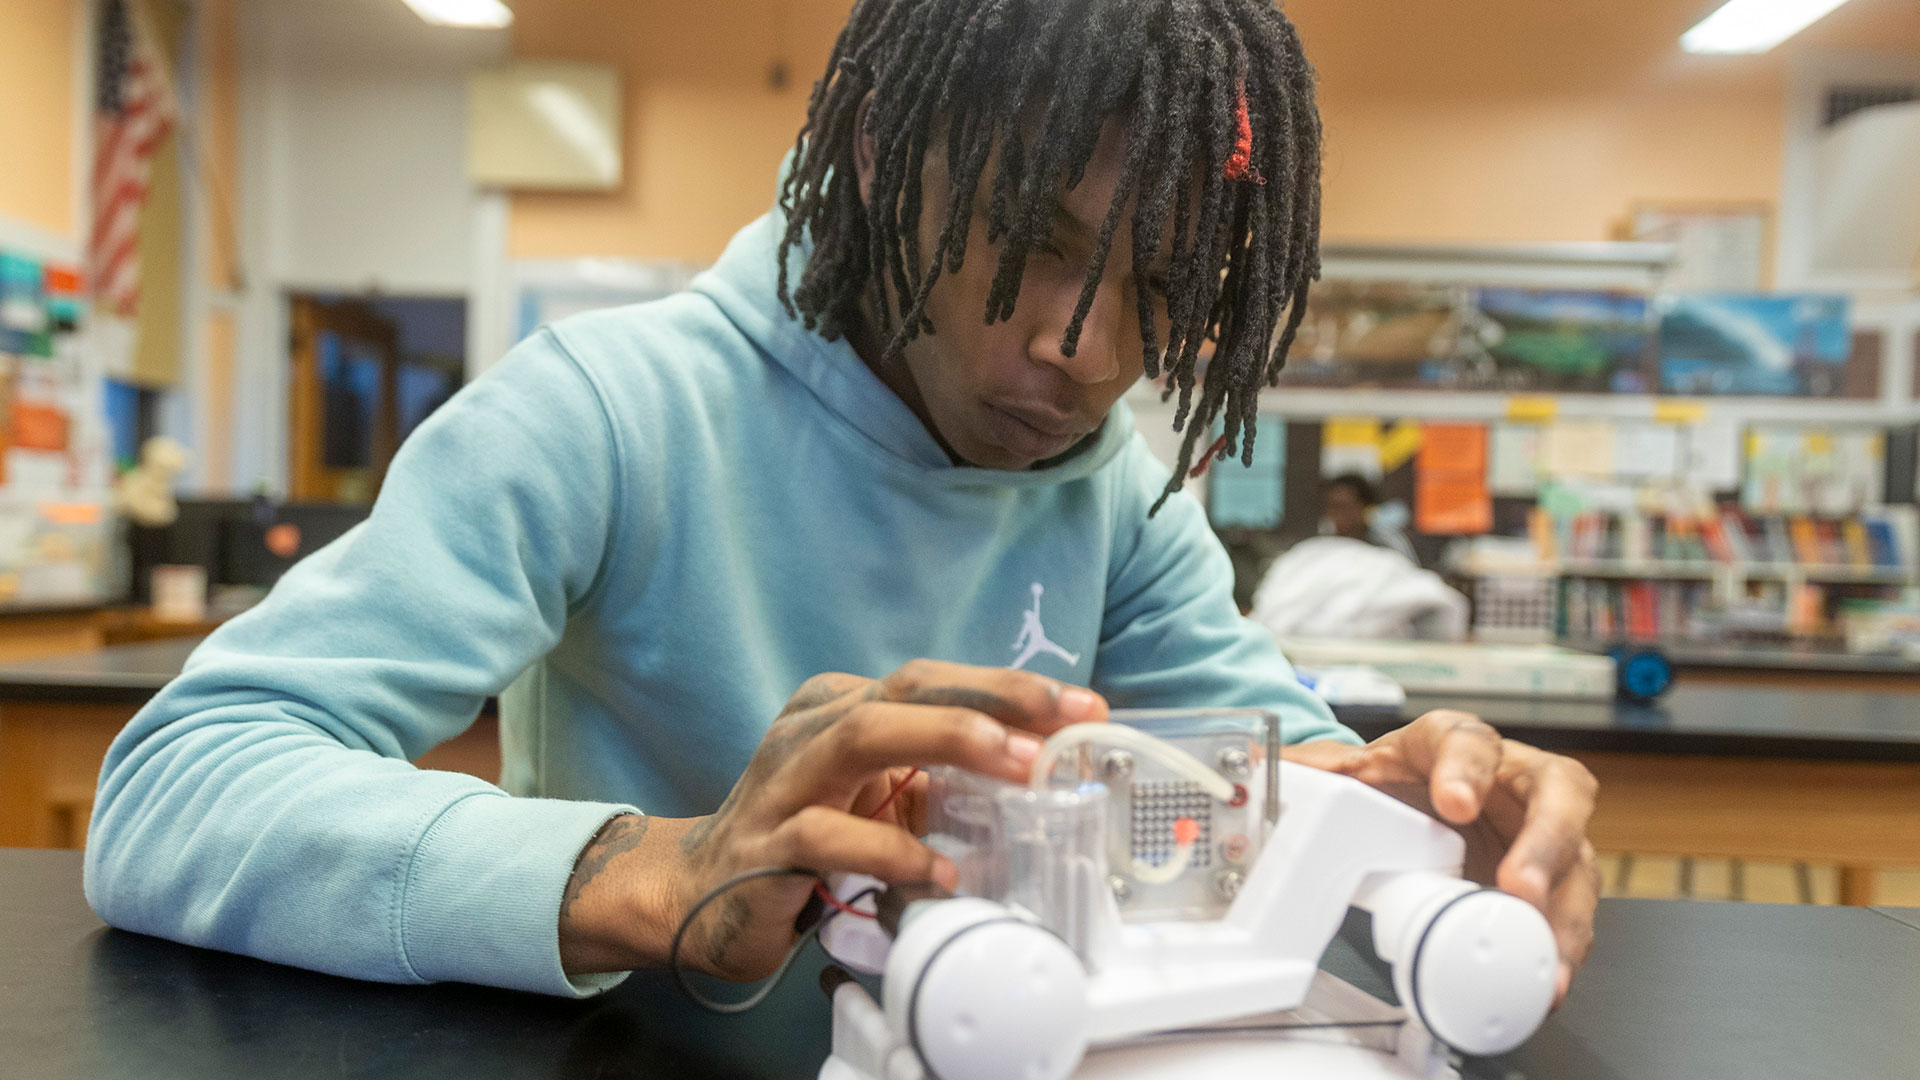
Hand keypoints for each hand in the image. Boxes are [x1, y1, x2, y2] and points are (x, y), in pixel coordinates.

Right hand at [555, 660, 1106, 978]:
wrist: (694, 893)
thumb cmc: (800, 836)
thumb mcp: (877, 798)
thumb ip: (940, 780)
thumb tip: (1036, 772)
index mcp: (843, 707)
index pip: (935, 682)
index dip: (1010, 689)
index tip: (1083, 706)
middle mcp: (813, 730)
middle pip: (907, 689)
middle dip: (993, 698)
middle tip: (1062, 720)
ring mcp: (785, 783)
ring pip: (864, 735)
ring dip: (948, 742)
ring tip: (1016, 764)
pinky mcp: (767, 846)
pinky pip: (830, 835)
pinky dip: (892, 851)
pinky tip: (940, 873)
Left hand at [1286, 711, 1599, 1005]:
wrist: (1417, 800)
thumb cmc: (1399, 779)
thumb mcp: (1358, 771)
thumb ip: (1318, 773)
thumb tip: (1267, 770)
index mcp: (1456, 742)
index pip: (1468, 740)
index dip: (1466, 769)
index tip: (1454, 803)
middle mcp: (1516, 778)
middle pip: (1558, 792)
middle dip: (1545, 842)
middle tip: (1521, 886)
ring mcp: (1543, 829)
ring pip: (1577, 859)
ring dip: (1564, 910)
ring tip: (1545, 954)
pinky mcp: (1555, 879)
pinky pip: (1570, 911)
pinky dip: (1562, 947)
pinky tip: (1549, 978)